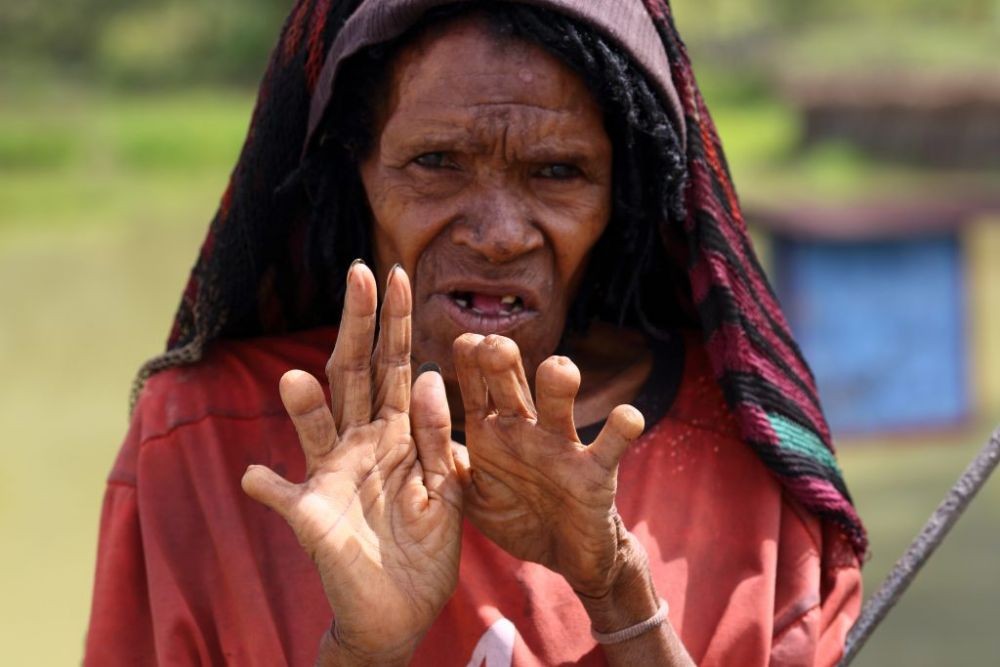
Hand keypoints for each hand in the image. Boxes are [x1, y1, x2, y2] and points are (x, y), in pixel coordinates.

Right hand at [242, 264, 462, 663]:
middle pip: (355, 374)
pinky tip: (252, 476)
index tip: (396, 274)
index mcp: (398, 432)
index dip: (395, 322)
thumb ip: (437, 435)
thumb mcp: (448, 488)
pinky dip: (266, 486)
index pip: (395, 366)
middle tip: (360, 275)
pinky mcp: (309, 515)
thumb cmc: (426, 547)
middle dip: (358, 326)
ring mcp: (330, 475)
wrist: (402, 610)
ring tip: (296, 380)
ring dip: (304, 405)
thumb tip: (429, 375)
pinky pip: (281, 496)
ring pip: (316, 424)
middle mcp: (360, 442)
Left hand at [452, 334, 644, 597]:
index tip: (463, 341)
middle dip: (503, 364)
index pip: (476, 389)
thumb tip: (405, 428)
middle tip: (494, 345)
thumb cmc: (516, 515)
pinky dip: (621, 429)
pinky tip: (627, 416)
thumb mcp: (471, 494)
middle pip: (513, 387)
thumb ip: (444, 462)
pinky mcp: (596, 472)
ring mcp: (562, 446)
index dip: (469, 365)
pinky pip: (610, 445)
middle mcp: (526, 429)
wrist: (564, 556)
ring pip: (559, 407)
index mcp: (492, 432)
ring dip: (559, 386)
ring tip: (558, 368)